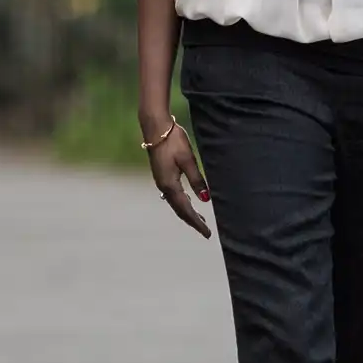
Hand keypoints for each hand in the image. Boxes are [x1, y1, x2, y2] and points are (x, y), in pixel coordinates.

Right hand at [144, 117, 210, 238]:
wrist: (156, 128)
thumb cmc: (174, 141)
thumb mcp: (189, 160)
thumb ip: (197, 179)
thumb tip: (205, 199)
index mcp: (170, 185)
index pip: (185, 209)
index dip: (196, 222)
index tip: (207, 233)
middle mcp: (163, 186)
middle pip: (179, 209)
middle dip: (192, 220)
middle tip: (205, 231)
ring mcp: (161, 181)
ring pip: (175, 202)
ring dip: (187, 212)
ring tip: (200, 219)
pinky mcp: (161, 175)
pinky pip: (173, 195)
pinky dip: (182, 202)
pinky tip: (187, 201)